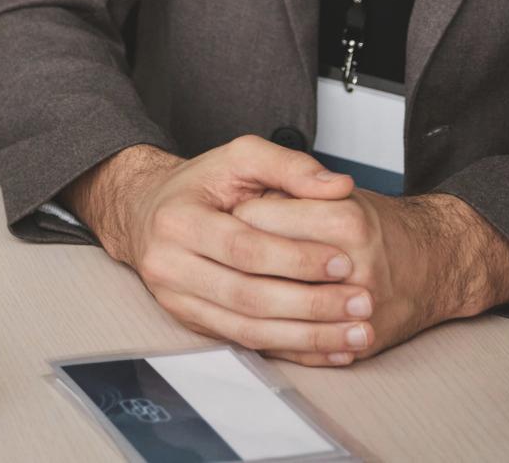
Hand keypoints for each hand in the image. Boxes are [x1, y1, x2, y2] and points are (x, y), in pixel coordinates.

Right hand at [71, 140, 371, 365]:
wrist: (148, 211)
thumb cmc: (200, 185)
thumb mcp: (239, 157)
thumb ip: (289, 165)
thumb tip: (337, 185)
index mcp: (178, 220)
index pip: (244, 247)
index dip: (295, 259)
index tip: (343, 261)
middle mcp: (169, 265)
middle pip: (246, 296)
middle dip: (309, 303)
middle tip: (360, 302)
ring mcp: (177, 300)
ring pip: (247, 330)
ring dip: (307, 336)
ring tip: (355, 332)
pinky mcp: (192, 322)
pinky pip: (245, 344)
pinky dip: (292, 350)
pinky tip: (330, 350)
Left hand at [230, 190, 508, 366]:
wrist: (434, 262)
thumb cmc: (374, 224)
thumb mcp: (332, 189)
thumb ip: (290, 182)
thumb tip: (241, 204)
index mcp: (345, 221)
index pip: (255, 221)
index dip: (234, 218)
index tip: (229, 216)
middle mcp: (356, 267)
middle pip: (262, 270)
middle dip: (236, 261)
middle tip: (227, 254)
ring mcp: (359, 310)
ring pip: (277, 315)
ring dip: (247, 303)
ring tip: (237, 285)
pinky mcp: (361, 341)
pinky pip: (302, 348)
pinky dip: (273, 337)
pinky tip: (257, 321)